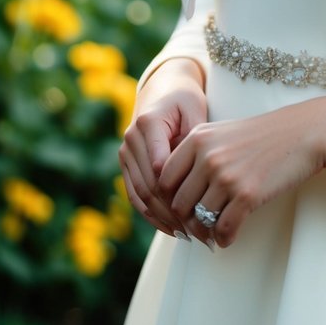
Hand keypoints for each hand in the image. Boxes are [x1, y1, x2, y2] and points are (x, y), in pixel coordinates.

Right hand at [119, 58, 207, 236]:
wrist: (162, 88)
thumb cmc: (185, 99)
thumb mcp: (195, 109)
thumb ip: (195, 137)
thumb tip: (198, 170)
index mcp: (149, 124)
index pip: (160, 166)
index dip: (178, 192)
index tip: (200, 210)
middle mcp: (131, 139)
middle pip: (148, 185)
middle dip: (172, 212)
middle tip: (197, 230)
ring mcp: (125, 153)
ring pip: (140, 195)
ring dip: (162, 218)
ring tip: (187, 235)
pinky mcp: (125, 164)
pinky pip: (135, 196)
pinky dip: (151, 215)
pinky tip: (171, 229)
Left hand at [159, 96, 325, 247]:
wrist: (303, 133)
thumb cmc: (263, 136)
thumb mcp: (223, 134)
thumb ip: (197, 155)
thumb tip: (176, 194)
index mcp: (197, 139)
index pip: (164, 180)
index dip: (168, 201)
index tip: (180, 212)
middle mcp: (207, 156)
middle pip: (178, 204)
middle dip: (186, 222)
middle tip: (196, 229)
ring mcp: (226, 176)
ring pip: (199, 220)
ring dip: (204, 233)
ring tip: (213, 234)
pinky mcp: (247, 194)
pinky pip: (224, 229)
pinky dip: (224, 238)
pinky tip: (229, 237)